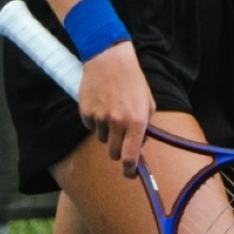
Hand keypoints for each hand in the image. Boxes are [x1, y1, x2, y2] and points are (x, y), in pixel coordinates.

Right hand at [74, 41, 153, 175]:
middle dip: (117, 150)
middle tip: (120, 138)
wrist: (109, 59)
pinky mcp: (86, 113)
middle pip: (113, 153)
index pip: (130, 156)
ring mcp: (100, 118)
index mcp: (137, 121)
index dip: (130, 170)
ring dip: (107, 132)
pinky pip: (91, 127)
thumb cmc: (132, 81)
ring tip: (111, 110)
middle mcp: (117, 122)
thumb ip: (145, 126)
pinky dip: (96, 121)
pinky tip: (101, 105)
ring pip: (102, 139)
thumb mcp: (147, 103)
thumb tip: (139, 147)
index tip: (130, 173)